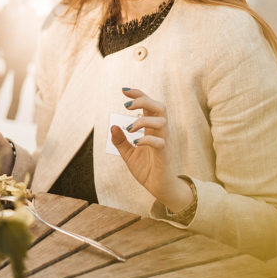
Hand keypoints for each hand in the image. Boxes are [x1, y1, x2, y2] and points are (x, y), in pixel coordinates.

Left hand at [108, 88, 192, 211]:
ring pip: (161, 121)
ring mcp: (164, 141)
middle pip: (159, 107)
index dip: (138, 95)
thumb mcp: (128, 154)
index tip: (123, 90)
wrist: (158, 187)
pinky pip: (160, 142)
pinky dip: (147, 139)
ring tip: (128, 128)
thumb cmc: (146, 169)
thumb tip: (112, 127)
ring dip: (143, 120)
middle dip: (143, 101)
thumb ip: (120, 141)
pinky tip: (135, 142)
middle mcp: (160, 132)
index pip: (148, 105)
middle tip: (125, 105)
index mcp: (152, 128)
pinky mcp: (164, 154)